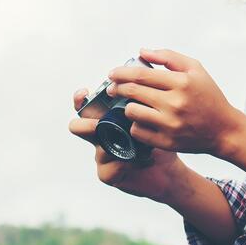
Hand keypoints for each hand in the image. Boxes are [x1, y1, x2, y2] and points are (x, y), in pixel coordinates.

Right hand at [69, 83, 186, 200]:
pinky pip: (110, 168)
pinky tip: (145, 159)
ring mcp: (102, 155)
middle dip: (86, 125)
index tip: (85, 92)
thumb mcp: (154, 114)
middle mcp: (99, 135)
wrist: (167, 169)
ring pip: (98, 149)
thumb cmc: (159, 137)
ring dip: (117, 146)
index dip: (80, 99)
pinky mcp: (108, 173)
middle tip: (98, 125)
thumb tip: (145, 70)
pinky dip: (128, 163)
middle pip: (78, 127)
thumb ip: (145, 96)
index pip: (86, 105)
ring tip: (138, 145)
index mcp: (106, 117)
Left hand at [99, 47, 239, 157]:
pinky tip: (142, 121)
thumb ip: (169, 57)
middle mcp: (175, 104)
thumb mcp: (196, 70)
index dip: (122, 73)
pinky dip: (135, 125)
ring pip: (132, 112)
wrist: (224, 130)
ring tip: (132, 104)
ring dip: (128, 107)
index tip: (112, 74)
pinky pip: (138, 132)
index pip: (141, 75)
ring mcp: (170, 125)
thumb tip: (141, 52)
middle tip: (113, 88)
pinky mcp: (167, 142)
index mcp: (181, 83)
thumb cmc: (209, 97)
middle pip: (133, 92)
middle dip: (117, 88)